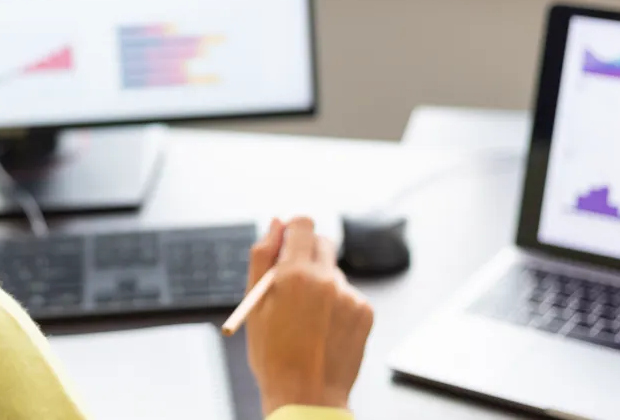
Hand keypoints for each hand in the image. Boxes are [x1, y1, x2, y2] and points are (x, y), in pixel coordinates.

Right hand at [245, 217, 374, 413]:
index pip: (303, 223)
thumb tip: (275, 223)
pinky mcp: (365, 312)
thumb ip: (262, 256)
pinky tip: (324, 328)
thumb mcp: (254, 303)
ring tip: (306, 318)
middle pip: (322, 242)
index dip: (293, 230)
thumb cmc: (272, 354)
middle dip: (307, 254)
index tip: (287, 243)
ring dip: (321, 283)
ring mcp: (349, 296)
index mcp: (295, 274)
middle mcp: (327, 279)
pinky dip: (337, 305)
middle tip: (294, 282)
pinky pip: (348, 294)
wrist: (306, 396)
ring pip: (333, 272)